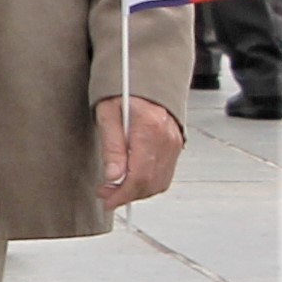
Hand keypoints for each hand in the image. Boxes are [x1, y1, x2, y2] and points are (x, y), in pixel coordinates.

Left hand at [97, 95, 182, 209]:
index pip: (139, 174)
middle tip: (105, 196)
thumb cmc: (122, 93)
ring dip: (137, 192)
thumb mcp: (107, 114)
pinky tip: (130, 181)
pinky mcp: (176, 146)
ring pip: (160, 182)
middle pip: (151, 182)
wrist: (145, 80)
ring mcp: (175, 144)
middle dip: (127, 195)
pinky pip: (164, 174)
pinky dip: (148, 183)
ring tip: (115, 189)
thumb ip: (111, 146)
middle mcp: (167, 139)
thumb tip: (113, 176)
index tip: (107, 201)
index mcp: (150, 129)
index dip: (123, 193)